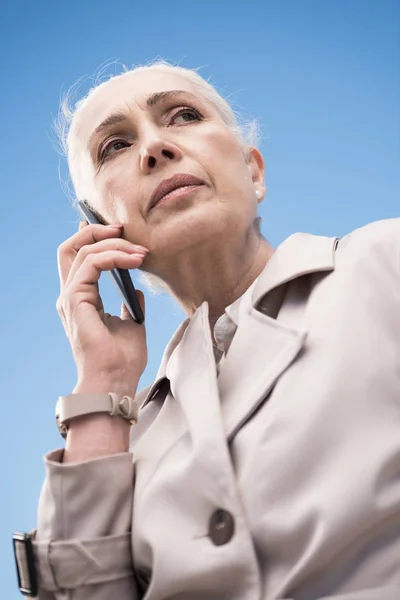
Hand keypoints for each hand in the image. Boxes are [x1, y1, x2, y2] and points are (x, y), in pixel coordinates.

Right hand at [56, 220, 148, 396]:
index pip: (79, 258)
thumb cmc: (122, 361)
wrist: (115, 382)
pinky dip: (114, 256)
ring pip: (83, 251)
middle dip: (97, 231)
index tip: (121, 231)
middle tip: (125, 230)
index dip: (94, 238)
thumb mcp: (132, 325)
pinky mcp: (75, 300)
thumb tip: (137, 290)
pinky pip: (91, 264)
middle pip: (70, 247)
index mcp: (82, 300)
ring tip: (141, 252)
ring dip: (115, 244)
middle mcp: (71, 295)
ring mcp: (70, 297)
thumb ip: (130, 305)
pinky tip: (134, 260)